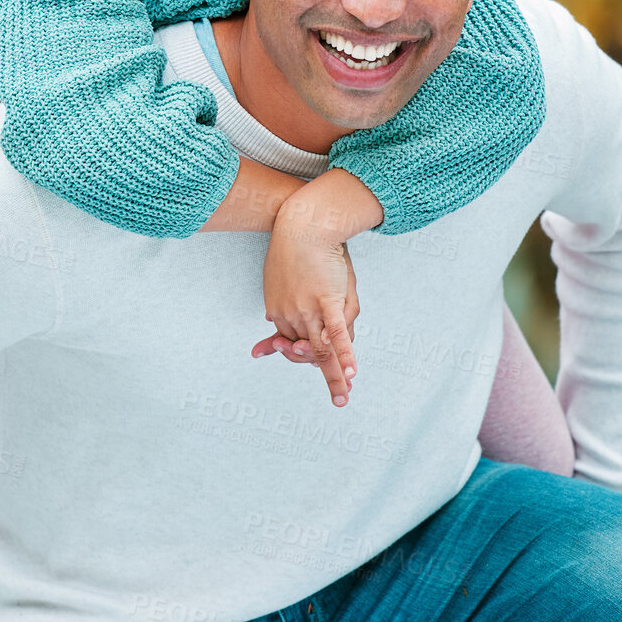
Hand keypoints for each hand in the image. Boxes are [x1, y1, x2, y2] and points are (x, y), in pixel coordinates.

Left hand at [252, 227, 360, 405]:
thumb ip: (281, 305)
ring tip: (341, 397)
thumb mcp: (281, 279)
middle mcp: (292, 316)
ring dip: (333, 376)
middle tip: (337, 389)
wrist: (303, 224)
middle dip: (316, 367)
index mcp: (280, 312)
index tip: (301, 366)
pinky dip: (345, 354)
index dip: (297, 356)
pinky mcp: (329, 301)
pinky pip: (337, 334)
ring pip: (321, 350)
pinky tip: (351, 372)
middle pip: (304, 351)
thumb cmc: (294, 248)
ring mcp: (310, 310)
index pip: (290, 344)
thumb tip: (271, 325)